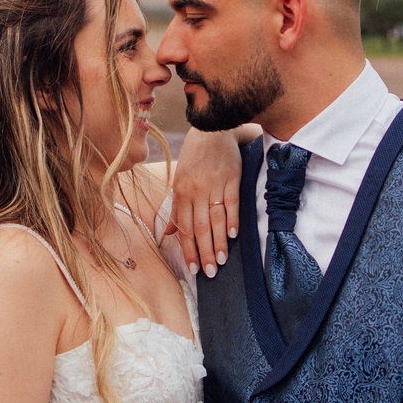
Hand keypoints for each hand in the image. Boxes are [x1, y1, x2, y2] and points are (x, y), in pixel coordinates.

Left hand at [171, 127, 243, 276]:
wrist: (212, 130)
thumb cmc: (194, 158)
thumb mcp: (179, 181)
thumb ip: (176, 208)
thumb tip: (169, 233)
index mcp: (180, 193)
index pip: (184, 227)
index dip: (188, 249)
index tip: (193, 268)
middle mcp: (195, 191)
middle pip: (199, 227)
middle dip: (204, 252)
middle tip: (209, 272)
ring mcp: (214, 185)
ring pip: (215, 218)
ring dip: (218, 241)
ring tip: (222, 260)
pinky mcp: (231, 178)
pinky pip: (231, 202)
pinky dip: (232, 219)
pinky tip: (233, 235)